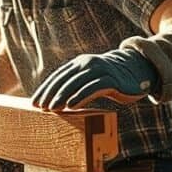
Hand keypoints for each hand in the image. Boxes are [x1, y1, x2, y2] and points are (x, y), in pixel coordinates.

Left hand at [31, 49, 158, 110]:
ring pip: (76, 83)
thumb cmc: (109, 79)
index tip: (34, 102)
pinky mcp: (112, 79)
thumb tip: (54, 102)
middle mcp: (87, 63)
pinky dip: (80, 96)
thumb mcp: (90, 79)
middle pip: (64, 79)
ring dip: (62, 96)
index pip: (58, 76)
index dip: (45, 89)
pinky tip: (71, 106)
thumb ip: (75, 84)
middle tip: (40, 107)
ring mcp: (100, 69)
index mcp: (79, 62)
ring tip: (52, 108)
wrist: (137, 71)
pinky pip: (92, 88)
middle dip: (51, 94)